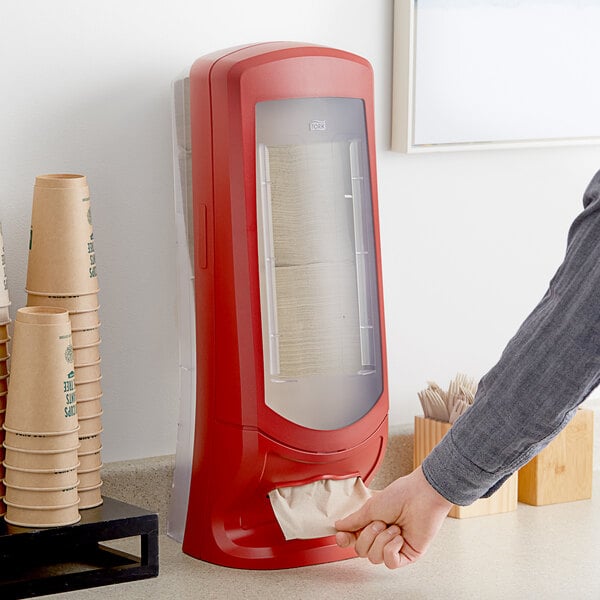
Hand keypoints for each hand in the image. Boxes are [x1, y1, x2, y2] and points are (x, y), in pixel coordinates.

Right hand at [335, 466, 451, 568]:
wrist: (421, 496)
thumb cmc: (400, 495)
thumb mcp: (370, 507)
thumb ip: (354, 520)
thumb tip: (339, 526)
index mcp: (371, 523)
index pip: (353, 539)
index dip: (345, 540)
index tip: (341, 536)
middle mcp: (381, 536)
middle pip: (361, 551)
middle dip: (368, 535)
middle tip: (380, 522)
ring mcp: (394, 547)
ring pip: (374, 558)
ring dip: (382, 540)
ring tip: (394, 527)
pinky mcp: (407, 555)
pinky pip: (390, 563)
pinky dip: (392, 548)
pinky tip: (399, 537)